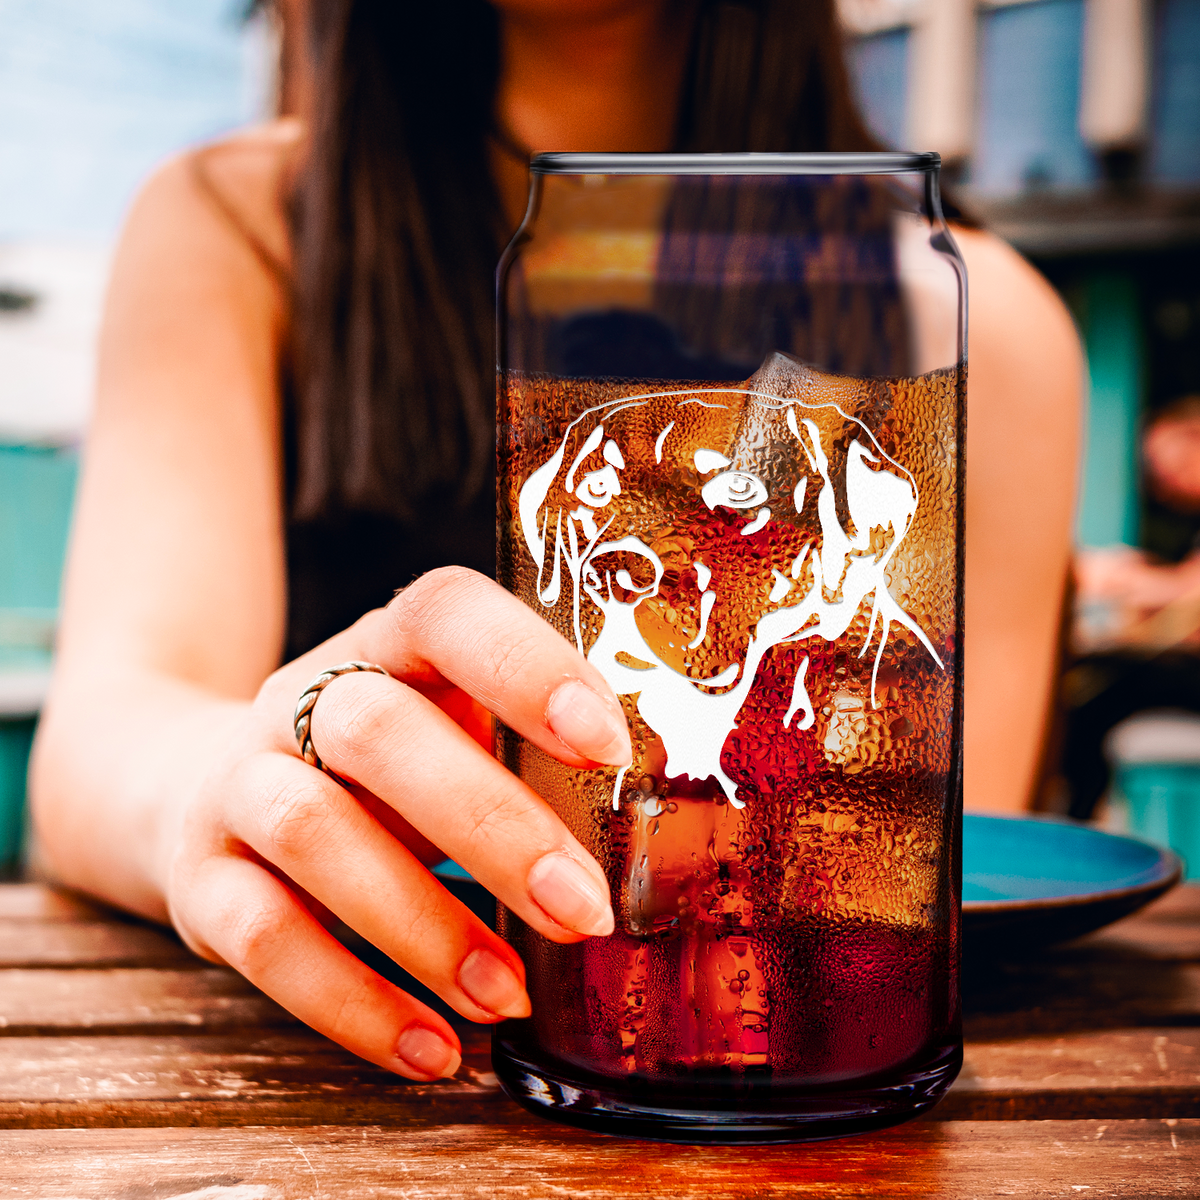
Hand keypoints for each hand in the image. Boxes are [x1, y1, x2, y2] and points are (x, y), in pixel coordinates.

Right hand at [163, 567, 630, 1079]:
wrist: (196, 786)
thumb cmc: (377, 766)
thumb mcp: (445, 728)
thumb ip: (526, 755)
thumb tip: (652, 835)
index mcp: (387, 645)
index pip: (447, 614)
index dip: (526, 667)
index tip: (607, 747)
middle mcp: (300, 699)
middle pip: (378, 732)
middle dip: (493, 826)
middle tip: (582, 912)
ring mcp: (239, 783)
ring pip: (314, 832)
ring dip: (423, 926)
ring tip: (506, 995)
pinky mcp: (199, 878)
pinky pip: (263, 938)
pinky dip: (353, 1004)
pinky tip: (434, 1049)